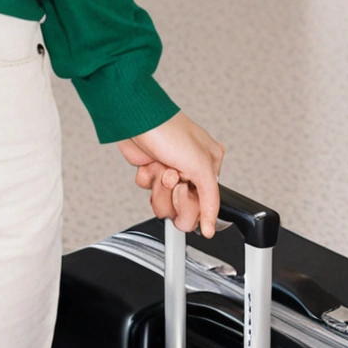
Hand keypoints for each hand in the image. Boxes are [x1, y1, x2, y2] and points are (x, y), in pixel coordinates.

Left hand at [120, 111, 225, 235]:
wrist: (137, 120)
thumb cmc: (169, 130)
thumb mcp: (200, 166)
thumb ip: (211, 200)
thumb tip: (211, 228)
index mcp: (210, 165)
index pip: (206, 205)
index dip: (191, 202)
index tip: (184, 187)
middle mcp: (191, 170)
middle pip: (184, 208)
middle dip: (173, 193)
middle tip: (171, 175)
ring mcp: (170, 171)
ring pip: (164, 203)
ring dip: (159, 186)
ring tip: (160, 166)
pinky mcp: (151, 171)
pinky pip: (148, 191)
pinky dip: (146, 178)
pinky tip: (148, 163)